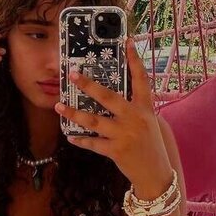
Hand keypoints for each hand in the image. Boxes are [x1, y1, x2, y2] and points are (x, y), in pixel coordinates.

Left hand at [55, 38, 171, 189]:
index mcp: (145, 108)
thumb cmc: (151, 145)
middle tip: (73, 74)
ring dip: (73, 114)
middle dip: (88, 85)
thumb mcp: (149, 123)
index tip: (127, 41)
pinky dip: (80, 140)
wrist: (156, 175)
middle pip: (108, 97)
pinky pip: (93, 143)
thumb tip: (112, 94)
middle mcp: (135, 118)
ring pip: (93, 121)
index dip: (134, 59)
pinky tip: (70, 136)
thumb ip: (135, 108)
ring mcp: (125, 135)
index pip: (141, 79)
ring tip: (58, 106)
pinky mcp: (116, 150)